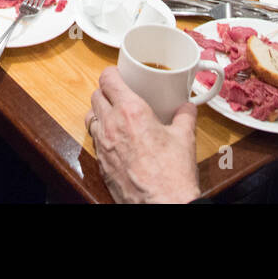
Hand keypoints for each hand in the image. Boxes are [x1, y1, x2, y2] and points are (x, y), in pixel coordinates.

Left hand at [86, 68, 199, 203]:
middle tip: (118, 93)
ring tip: (113, 114)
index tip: (117, 74)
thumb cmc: (172, 174)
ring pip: (90, 117)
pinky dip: (101, 134)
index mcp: (131, 111)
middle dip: (105, 91)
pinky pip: (94, 140)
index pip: (108, 80)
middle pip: (95, 96)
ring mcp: (103, 145)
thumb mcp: (184, 138)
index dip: (111, 73)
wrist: (162, 204)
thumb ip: (185, 117)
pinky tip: (115, 139)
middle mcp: (112, 125)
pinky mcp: (101, 164)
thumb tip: (187, 108)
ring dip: (99, 112)